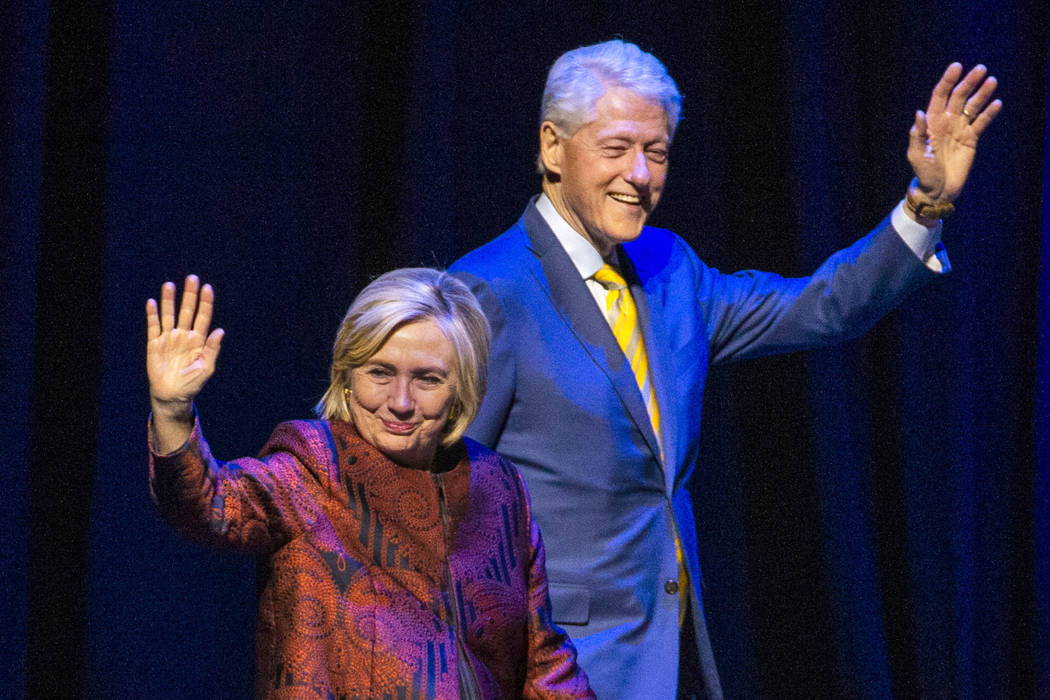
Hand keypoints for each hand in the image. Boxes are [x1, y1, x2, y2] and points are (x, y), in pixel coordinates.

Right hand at [146, 275, 223, 417]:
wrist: (172, 394)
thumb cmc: (192, 383)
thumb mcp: (206, 367)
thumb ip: (212, 348)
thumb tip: (220, 331)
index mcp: (198, 340)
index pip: (203, 317)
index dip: (205, 302)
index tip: (207, 288)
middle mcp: (184, 335)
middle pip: (187, 311)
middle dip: (189, 295)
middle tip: (192, 278)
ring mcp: (169, 338)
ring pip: (169, 315)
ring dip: (169, 300)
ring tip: (170, 285)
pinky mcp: (155, 344)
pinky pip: (153, 327)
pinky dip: (152, 315)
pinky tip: (152, 303)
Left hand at [908, 62, 1001, 203]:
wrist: (937, 189)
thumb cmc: (923, 173)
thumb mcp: (916, 155)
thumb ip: (917, 134)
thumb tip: (919, 113)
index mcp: (931, 123)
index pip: (940, 96)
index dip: (947, 81)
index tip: (957, 67)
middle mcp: (946, 122)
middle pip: (959, 97)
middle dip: (969, 82)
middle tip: (981, 69)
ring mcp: (959, 130)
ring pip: (972, 107)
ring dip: (982, 94)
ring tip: (992, 81)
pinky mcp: (971, 139)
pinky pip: (981, 123)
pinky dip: (989, 113)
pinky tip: (997, 103)